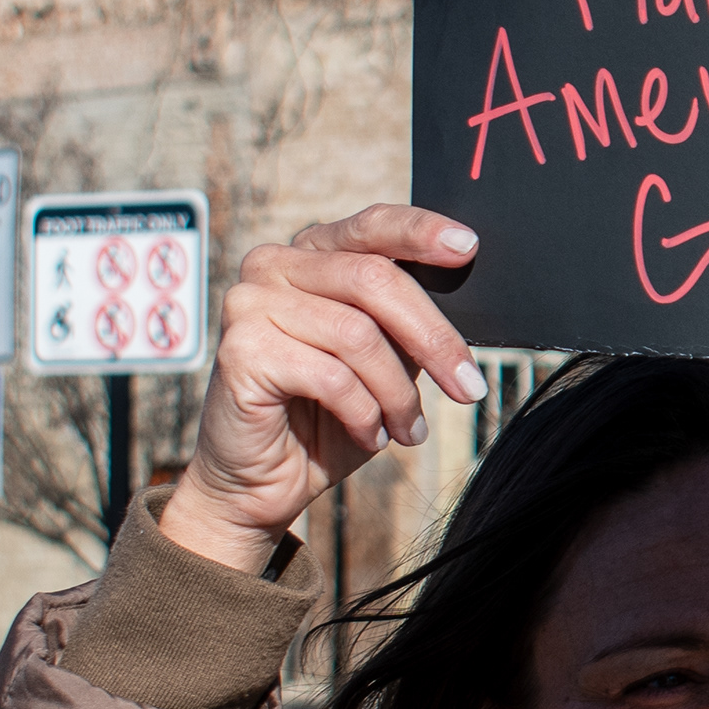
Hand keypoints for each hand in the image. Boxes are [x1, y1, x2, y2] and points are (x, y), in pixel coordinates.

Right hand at [158, 206, 488, 574]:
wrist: (261, 482)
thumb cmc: (326, 417)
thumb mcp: (384, 362)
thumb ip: (407, 324)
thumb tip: (461, 301)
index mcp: (310, 255)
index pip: (371, 226)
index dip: (421, 233)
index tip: (468, 249)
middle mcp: (274, 266)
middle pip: (374, 279)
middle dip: (433, 338)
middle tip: (468, 387)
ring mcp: (249, 303)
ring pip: (357, 334)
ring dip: (398, 393)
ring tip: (407, 428)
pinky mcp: (240, 350)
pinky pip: (330, 376)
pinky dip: (364, 413)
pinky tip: (370, 435)